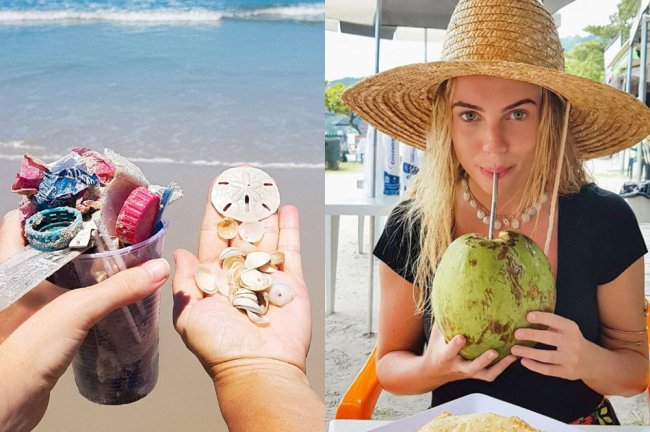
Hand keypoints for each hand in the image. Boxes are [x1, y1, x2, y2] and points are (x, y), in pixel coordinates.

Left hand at [0, 210, 169, 431]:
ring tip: (113, 253)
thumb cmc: (26, 349)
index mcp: (14, 267)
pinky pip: (63, 297)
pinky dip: (83, 289)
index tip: (79, 197)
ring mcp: (28, 304)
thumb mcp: (77, 310)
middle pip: (44, 244)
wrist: (10, 401)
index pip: (22, 221)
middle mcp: (18, 282)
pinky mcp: (41, 325)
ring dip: (81, 263)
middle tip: (106, 223)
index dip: (48, 206)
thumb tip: (156, 269)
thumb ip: (118, 288)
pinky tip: (104, 291)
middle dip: (74, 233)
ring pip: (55, 272)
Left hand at [172, 198, 310, 378]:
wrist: (259, 369)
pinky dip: (290, 229)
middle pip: (242, 231)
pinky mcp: (290, 282)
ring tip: (266, 186)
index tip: (219, 187)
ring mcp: (267, 276)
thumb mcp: (189, 315)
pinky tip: (287, 209)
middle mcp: (241, 274)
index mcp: (216, 279)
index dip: (217, 211)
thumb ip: (185, 283)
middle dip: (243, 204)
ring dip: (266, 211)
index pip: (215, 236)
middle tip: (245, 178)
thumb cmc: (220, 349)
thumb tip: (178, 253)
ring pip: (267, 235)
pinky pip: (290, 251)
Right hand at [425, 322, 516, 382]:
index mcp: (444, 356)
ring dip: (499, 366)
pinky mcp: (476, 375)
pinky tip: (514, 356)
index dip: (455, 346)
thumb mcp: (435, 333)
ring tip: (512, 355)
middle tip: (494, 351)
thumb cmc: (436, 346)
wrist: (434, 372)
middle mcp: (457, 366)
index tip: (461, 337)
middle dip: (482, 360)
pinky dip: (503, 366)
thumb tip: (447, 295)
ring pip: (484, 373)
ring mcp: (468, 372)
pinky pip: (490, 374)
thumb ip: (442, 319)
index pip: (449, 351)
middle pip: (471, 367)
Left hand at [511, 311, 586, 379]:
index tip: (528, 316)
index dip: (543, 318)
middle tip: (516, 333)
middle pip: (550, 338)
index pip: (557, 321)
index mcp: (571, 329)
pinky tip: (523, 361)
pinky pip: (548, 370)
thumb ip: (551, 323)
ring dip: (529, 352)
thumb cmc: (571, 340)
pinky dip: (535, 366)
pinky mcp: (566, 372)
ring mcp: (570, 359)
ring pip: (547, 356)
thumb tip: (525, 316)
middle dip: (532, 335)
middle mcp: (572, 343)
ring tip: (514, 349)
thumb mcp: (567, 329)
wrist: (592, 361)